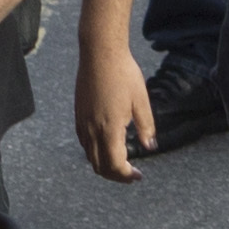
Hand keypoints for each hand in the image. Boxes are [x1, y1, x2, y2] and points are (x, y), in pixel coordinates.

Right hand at [74, 42, 154, 181]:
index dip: (127, 175)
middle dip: (115, 175)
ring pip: (89, 156)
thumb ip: (146, 127)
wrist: (100, 53)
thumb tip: (150, 146)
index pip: (115, 165)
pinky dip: (94, 152)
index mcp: (109, 129)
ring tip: (120, 161)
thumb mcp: (141, 101)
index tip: (138, 176)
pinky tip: (106, 145)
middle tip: (130, 174)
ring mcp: (82, 122)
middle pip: (99, 166)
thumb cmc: (123, 74)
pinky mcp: (78, 114)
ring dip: (104, 165)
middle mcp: (92, 130)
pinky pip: (84, 143)